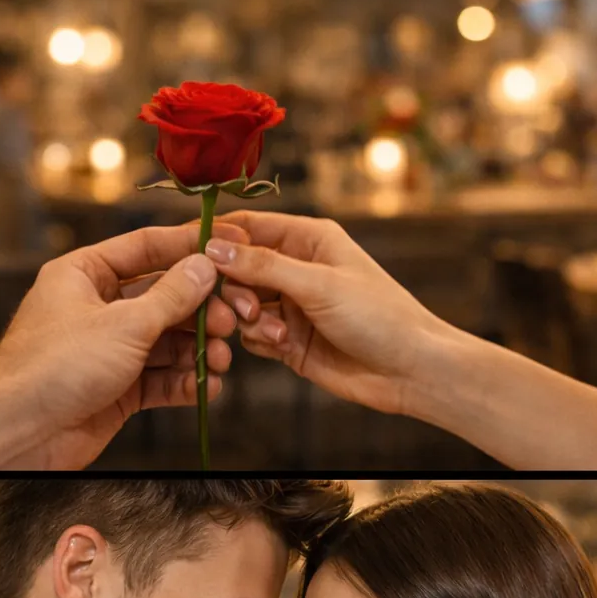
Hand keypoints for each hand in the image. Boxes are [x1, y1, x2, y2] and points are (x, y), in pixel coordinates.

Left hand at [0, 220, 260, 467]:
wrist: (18, 432)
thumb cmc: (52, 367)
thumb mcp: (123, 324)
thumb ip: (171, 297)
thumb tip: (204, 268)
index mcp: (85, 275)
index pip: (146, 248)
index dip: (189, 244)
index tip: (228, 245)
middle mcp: (97, 308)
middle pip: (163, 297)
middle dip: (200, 310)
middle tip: (229, 320)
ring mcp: (108, 349)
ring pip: (166, 341)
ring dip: (197, 349)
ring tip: (220, 359)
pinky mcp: (116, 388)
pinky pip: (160, 378)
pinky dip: (184, 381)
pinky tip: (205, 386)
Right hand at [203, 211, 440, 417]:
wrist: (410, 370)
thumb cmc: (379, 316)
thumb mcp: (320, 284)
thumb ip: (264, 266)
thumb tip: (214, 248)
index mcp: (308, 239)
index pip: (248, 227)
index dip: (216, 238)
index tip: (186, 253)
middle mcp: (296, 268)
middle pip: (236, 268)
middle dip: (233, 289)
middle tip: (248, 309)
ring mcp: (291, 305)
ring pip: (240, 304)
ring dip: (249, 319)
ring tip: (278, 333)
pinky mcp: (288, 339)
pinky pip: (252, 334)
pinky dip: (259, 340)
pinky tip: (283, 347)